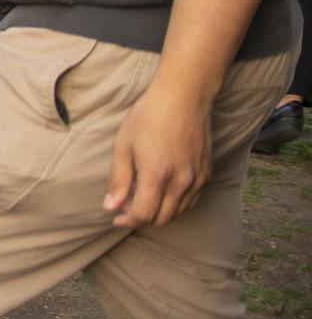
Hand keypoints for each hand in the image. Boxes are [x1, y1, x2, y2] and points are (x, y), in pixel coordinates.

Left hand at [105, 83, 211, 227]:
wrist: (183, 98)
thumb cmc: (148, 117)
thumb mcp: (123, 146)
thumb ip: (118, 180)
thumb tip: (111, 207)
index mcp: (157, 175)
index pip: (143, 215)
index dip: (127, 220)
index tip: (115, 217)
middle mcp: (181, 182)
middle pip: (161, 218)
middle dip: (141, 217)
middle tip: (126, 205)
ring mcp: (197, 180)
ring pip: (178, 212)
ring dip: (159, 212)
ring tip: (143, 197)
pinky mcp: (207, 175)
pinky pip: (191, 201)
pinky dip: (176, 204)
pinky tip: (163, 191)